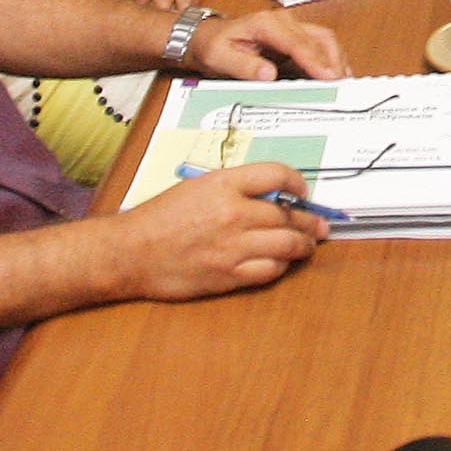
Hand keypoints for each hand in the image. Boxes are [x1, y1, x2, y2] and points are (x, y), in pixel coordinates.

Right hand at [109, 163, 326, 298]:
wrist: (130, 253)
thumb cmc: (158, 219)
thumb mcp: (195, 187)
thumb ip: (232, 188)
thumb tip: (270, 195)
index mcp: (223, 184)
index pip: (277, 175)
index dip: (298, 182)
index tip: (303, 191)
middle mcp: (232, 213)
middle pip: (289, 213)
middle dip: (310, 219)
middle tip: (319, 223)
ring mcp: (232, 246)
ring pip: (288, 244)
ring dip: (304, 244)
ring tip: (308, 244)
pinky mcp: (229, 275)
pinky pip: (270, 270)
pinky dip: (282, 265)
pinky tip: (282, 262)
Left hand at [187, 10, 348, 81]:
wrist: (208, 36)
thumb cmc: (213, 44)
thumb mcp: (219, 57)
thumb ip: (243, 66)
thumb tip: (268, 74)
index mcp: (265, 24)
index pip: (297, 42)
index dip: (315, 60)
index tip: (327, 76)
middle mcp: (283, 22)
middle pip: (319, 39)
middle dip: (333, 63)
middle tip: (341, 86)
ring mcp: (292, 29)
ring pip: (325, 40)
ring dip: (337, 61)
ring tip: (344, 84)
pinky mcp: (296, 39)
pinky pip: (321, 46)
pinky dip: (332, 60)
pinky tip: (337, 76)